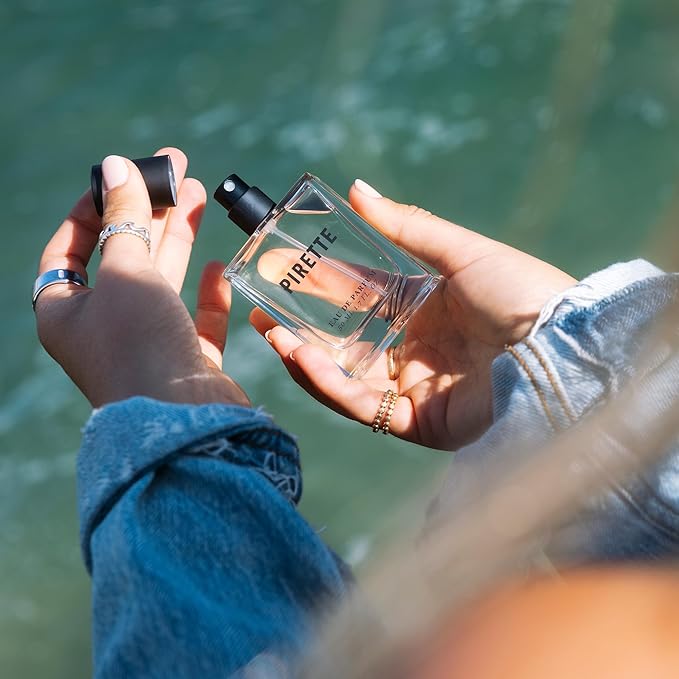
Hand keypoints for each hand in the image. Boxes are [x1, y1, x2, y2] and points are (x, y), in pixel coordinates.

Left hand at [35, 148, 248, 407]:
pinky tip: (218, 265)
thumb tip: (117, 165)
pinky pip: (195, 319)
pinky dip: (207, 292)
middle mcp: (103, 328)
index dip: (93, 207)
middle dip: (148, 211)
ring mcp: (147, 345)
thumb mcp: (124, 271)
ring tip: (198, 193)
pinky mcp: (186, 360)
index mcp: (66, 311)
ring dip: (180, 238)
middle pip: (123, 256)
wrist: (182, 420)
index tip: (123, 174)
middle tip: (176, 169)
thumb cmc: (138, 345)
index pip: (69, 246)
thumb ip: (123, 220)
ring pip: (163, 281)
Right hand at [250, 180, 574, 449]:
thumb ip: (407, 226)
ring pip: (346, 377)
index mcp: (426, 309)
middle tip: (259, 310)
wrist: (562, 349)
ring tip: (271, 335)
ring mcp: (415, 388)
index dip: (320, 285)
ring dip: (305, 357)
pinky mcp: (419, 422)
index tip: (281, 267)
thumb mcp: (460, 252)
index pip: (359, 297)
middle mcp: (416, 350)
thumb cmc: (521, 293)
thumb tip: (357, 187)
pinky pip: (363, 406)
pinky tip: (302, 358)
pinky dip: (329, 385)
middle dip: (300, 327)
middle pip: (345, 341)